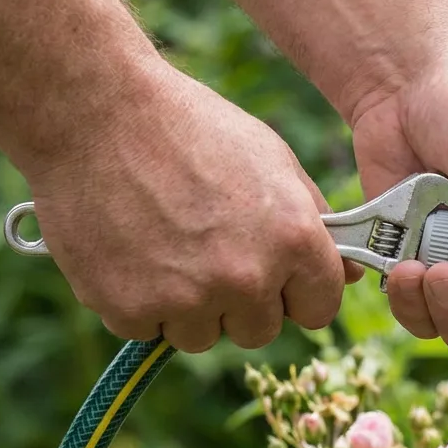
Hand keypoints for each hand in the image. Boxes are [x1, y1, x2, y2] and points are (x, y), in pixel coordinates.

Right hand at [27, 69, 362, 351]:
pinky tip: (131, 251)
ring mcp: (187, 299)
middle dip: (242, 302)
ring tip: (167, 246)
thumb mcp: (274, 161)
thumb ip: (315, 221)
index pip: (319, 309)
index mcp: (294, 241)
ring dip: (189, 307)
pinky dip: (139, 302)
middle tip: (211, 253)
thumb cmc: (192, 128)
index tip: (277, 277)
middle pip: (260, 330)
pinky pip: (148, 331)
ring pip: (202, 336)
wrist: (98, 112)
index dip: (298, 293)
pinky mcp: (130, 309)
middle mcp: (247, 278)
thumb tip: (349, 274)